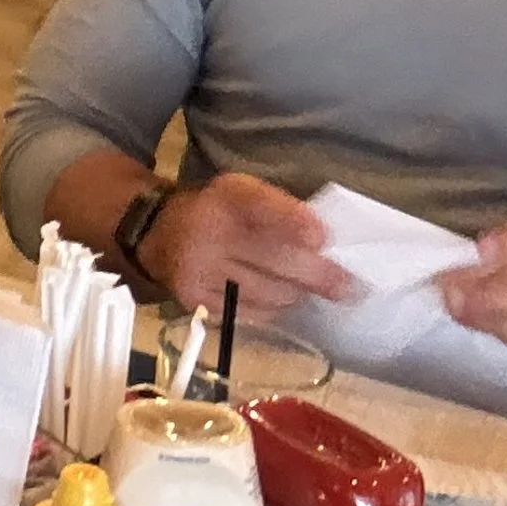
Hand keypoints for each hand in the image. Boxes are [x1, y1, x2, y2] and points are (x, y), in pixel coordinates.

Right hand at [139, 175, 354, 316]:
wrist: (158, 233)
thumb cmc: (217, 211)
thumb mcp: (243, 193)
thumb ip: (281, 211)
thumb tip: (328, 245)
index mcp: (226, 196)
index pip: (260, 206)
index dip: (293, 221)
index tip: (324, 238)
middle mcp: (208, 232)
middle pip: (272, 258)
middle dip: (317, 275)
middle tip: (348, 287)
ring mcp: (200, 271)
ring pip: (268, 292)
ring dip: (297, 293)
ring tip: (307, 290)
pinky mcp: (196, 301)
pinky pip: (250, 313)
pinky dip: (273, 309)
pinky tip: (280, 300)